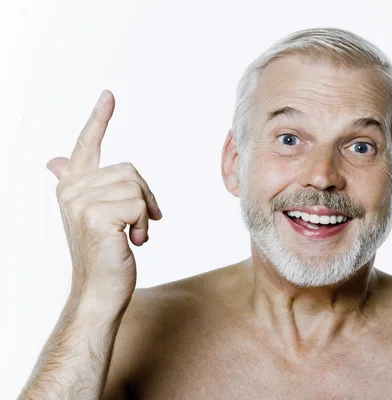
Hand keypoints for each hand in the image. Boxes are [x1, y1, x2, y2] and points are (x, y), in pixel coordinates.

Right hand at [46, 90, 161, 309]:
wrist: (100, 292)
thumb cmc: (104, 256)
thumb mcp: (94, 217)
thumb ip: (81, 185)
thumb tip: (55, 160)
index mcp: (71, 187)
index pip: (86, 146)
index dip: (98, 120)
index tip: (109, 96)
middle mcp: (70, 190)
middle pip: (130, 170)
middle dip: (145, 196)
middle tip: (139, 224)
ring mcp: (80, 202)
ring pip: (136, 185)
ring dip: (145, 213)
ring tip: (132, 236)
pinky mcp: (96, 215)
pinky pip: (139, 203)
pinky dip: (145, 224)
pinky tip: (133, 242)